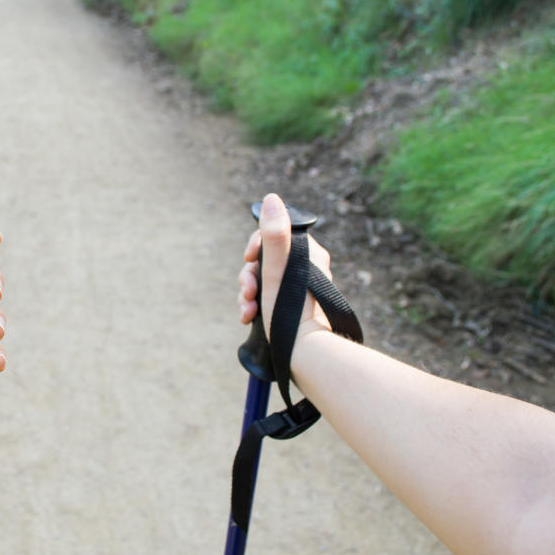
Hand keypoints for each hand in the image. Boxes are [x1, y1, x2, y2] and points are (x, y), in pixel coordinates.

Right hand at [237, 193, 331, 341]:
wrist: (306, 354)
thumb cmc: (292, 312)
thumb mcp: (277, 269)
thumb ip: (273, 234)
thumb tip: (272, 199)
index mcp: (308, 253)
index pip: (274, 235)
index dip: (255, 247)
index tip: (248, 260)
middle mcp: (306, 267)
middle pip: (264, 260)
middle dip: (248, 276)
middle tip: (247, 293)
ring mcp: (298, 287)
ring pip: (262, 280)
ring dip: (247, 294)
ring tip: (246, 311)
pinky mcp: (291, 306)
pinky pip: (267, 297)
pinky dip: (254, 305)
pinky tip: (248, 318)